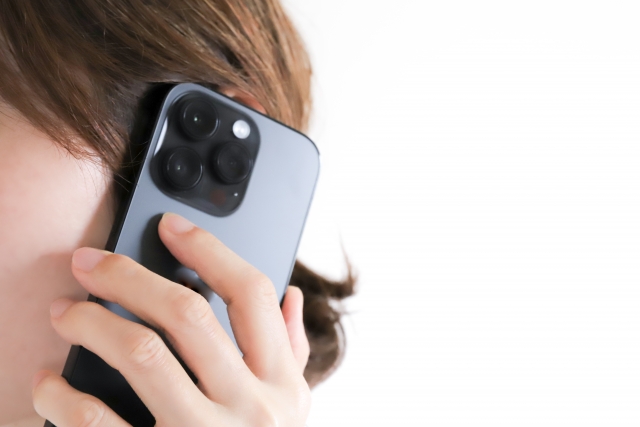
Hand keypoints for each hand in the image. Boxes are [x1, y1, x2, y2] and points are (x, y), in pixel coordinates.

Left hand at [31, 212, 310, 425]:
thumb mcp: (293, 410)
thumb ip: (292, 351)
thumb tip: (291, 297)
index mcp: (282, 383)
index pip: (252, 293)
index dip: (209, 249)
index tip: (170, 227)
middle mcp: (249, 408)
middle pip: (188, 314)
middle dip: (128, 276)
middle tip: (87, 262)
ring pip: (141, 354)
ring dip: (90, 323)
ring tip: (64, 313)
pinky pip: (98, 423)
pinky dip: (61, 397)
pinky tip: (48, 383)